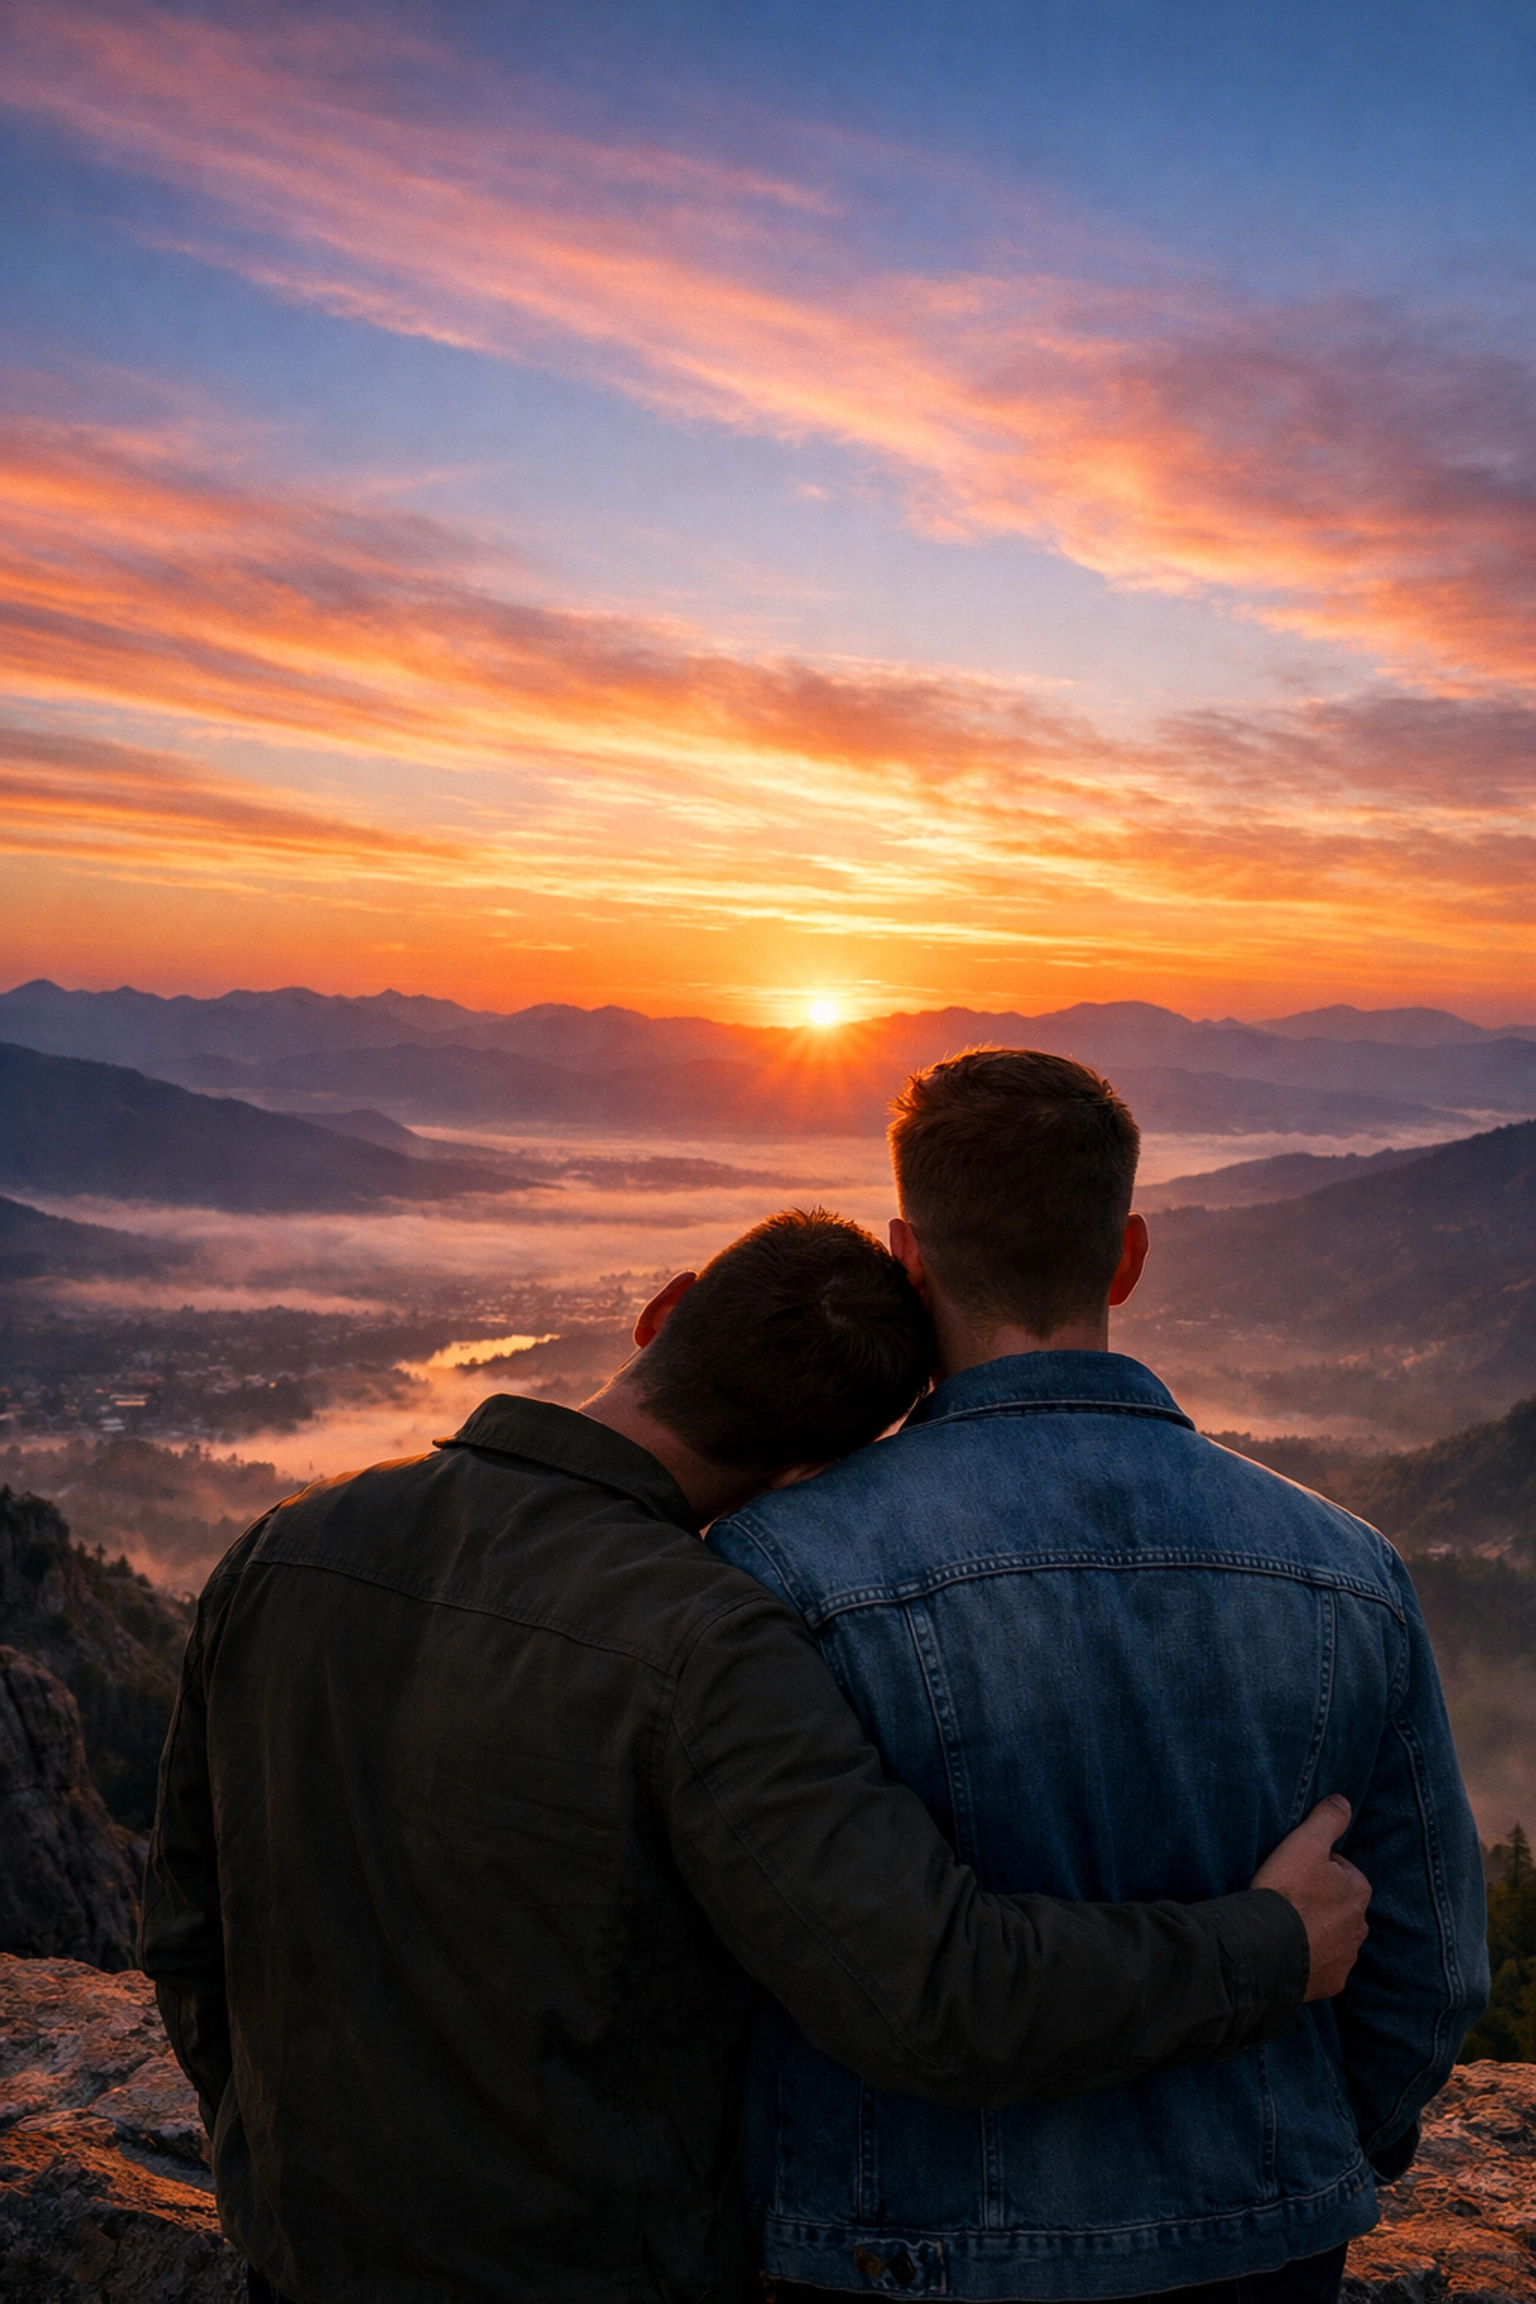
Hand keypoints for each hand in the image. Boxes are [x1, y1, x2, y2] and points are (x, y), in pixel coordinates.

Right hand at [1251, 1794, 1370, 2001]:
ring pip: (1333, 1937)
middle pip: (1339, 1905)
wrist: (1267, 1947)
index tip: (1294, 1871)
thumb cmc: (1288, 1890)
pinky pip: (1323, 1966)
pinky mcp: (1330, 1983)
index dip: (1315, 1867)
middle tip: (1288, 1897)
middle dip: (1321, 1901)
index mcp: (1358, 1890)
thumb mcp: (1305, 1842)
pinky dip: (1310, 1959)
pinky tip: (1289, 1950)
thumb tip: (1343, 1801)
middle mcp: (1360, 1926)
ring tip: (1286, 1925)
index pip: (1341, 1870)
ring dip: (1316, 1931)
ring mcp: (1346, 1958)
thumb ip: (1328, 1819)